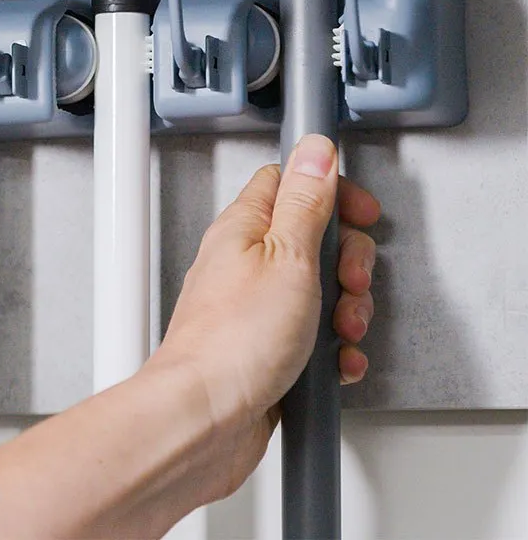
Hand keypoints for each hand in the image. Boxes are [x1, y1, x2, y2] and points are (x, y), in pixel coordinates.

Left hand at [147, 134, 378, 502]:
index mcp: (244, 228)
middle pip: (313, 239)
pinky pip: (313, 337)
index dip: (330, 191)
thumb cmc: (234, 341)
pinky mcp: (267, 349)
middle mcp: (245, 263)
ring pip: (319, 291)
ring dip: (346, 311)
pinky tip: (337, 361)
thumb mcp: (288, 257)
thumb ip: (305, 202)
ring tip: (342, 330)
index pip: (287, 182)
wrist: (206, 418)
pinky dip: (334, 350)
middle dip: (348, 261)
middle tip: (349, 282)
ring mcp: (255, 307)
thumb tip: (314, 150)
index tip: (361, 215)